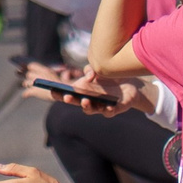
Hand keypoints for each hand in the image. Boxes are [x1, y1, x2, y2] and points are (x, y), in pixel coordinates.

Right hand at [19, 63, 143, 117]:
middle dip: (71, 100)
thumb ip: (90, 70)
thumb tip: (90, 76)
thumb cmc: (109, 78)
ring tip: (86, 101)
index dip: (59, 93)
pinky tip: (108, 107)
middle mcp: (89, 100)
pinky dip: (108, 111)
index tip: (52, 89)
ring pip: (91, 110)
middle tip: (67, 97)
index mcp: (82, 91)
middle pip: (76, 102)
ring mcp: (100, 106)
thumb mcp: (98, 70)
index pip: (67, 93)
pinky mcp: (113, 110)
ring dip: (87, 107)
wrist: (130, 85)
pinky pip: (109, 113)